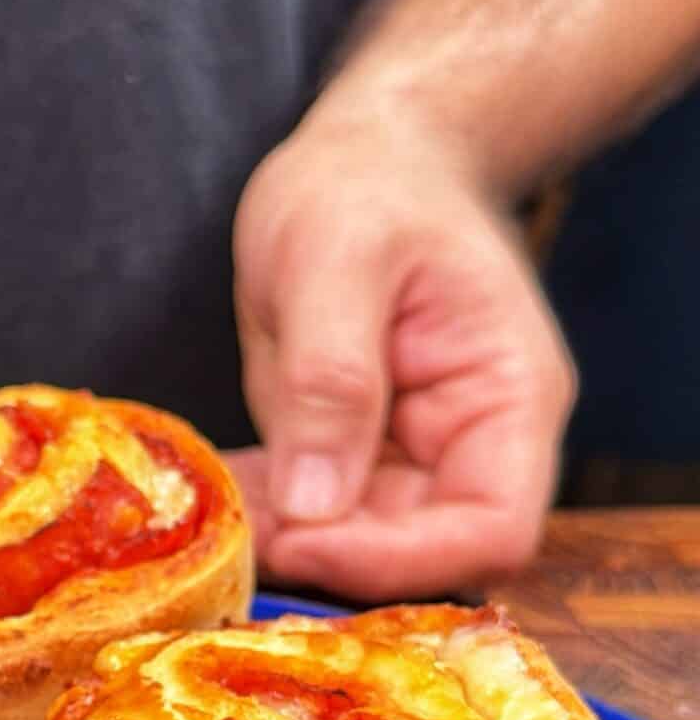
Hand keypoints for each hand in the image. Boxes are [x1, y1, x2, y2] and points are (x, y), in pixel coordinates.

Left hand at [228, 106, 576, 599]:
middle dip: (330, 560)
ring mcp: (410, 458)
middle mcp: (471, 445)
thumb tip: (314, 506)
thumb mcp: (337, 256)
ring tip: (210, 516)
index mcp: (508, 398)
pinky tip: (210, 490)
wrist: (362, 159)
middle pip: (424, 559)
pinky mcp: (351, 458)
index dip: (401, 559)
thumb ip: (331, 377)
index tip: (302, 540)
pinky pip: (311, 514)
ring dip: (284, 543)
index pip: (490, 529)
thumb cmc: (369, 185)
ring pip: (358, 547)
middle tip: (234, 542)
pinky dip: (261, 513)